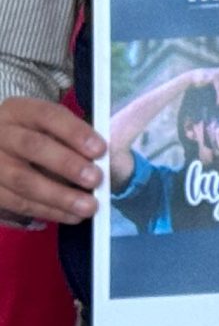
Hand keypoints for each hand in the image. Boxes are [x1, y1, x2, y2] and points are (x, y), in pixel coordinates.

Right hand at [0, 98, 103, 224]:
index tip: (101, 149)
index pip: (48, 115)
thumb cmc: (37, 136)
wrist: (0, 151)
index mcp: (18, 110)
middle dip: (67, 164)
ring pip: (22, 181)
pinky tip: (72, 216)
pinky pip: (16, 204)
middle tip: (96, 179)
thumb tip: (100, 159)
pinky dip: (47, 211)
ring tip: (89, 207)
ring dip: (59, 196)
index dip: (75, 132)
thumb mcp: (50, 127)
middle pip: (32, 146)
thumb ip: (72, 138)